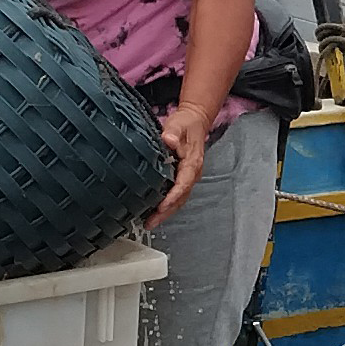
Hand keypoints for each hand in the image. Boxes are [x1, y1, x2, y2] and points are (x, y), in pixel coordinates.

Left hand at [149, 102, 213, 227]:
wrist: (194, 122)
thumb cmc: (185, 125)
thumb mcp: (178, 125)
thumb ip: (173, 133)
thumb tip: (168, 140)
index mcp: (192, 164)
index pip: (183, 184)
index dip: (172, 197)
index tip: (161, 206)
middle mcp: (191, 174)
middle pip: (180, 198)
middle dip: (166, 212)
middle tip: (151, 223)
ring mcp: (187, 178)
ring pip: (178, 200)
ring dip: (165, 213)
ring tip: (150, 222)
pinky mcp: (181, 178)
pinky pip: (175, 195)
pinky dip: (165, 205)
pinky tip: (153, 211)